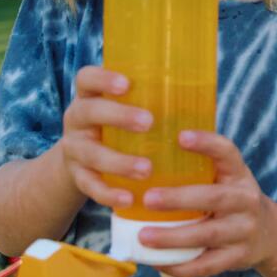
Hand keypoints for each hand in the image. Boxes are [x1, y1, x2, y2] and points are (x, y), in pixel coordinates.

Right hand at [54, 66, 153, 210]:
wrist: (81, 163)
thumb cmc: (117, 128)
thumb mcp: (124, 110)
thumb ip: (150, 103)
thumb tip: (203, 99)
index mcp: (89, 97)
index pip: (87, 78)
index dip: (103, 78)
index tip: (127, 84)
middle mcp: (77, 119)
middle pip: (89, 111)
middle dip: (118, 116)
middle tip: (148, 122)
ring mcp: (74, 148)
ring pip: (91, 153)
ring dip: (119, 161)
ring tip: (146, 169)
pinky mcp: (77, 176)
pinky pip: (90, 185)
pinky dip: (109, 193)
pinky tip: (129, 198)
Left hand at [137, 131, 276, 276]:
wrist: (269, 235)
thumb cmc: (232, 201)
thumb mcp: (227, 179)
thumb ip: (200, 169)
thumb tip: (144, 156)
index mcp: (239, 175)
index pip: (227, 153)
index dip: (206, 143)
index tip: (181, 136)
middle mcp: (245, 201)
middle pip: (214, 198)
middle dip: (179, 199)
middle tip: (148, 198)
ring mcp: (243, 231)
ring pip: (207, 235)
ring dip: (173, 237)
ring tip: (143, 237)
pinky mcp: (237, 258)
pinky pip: (206, 265)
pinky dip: (179, 265)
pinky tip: (156, 261)